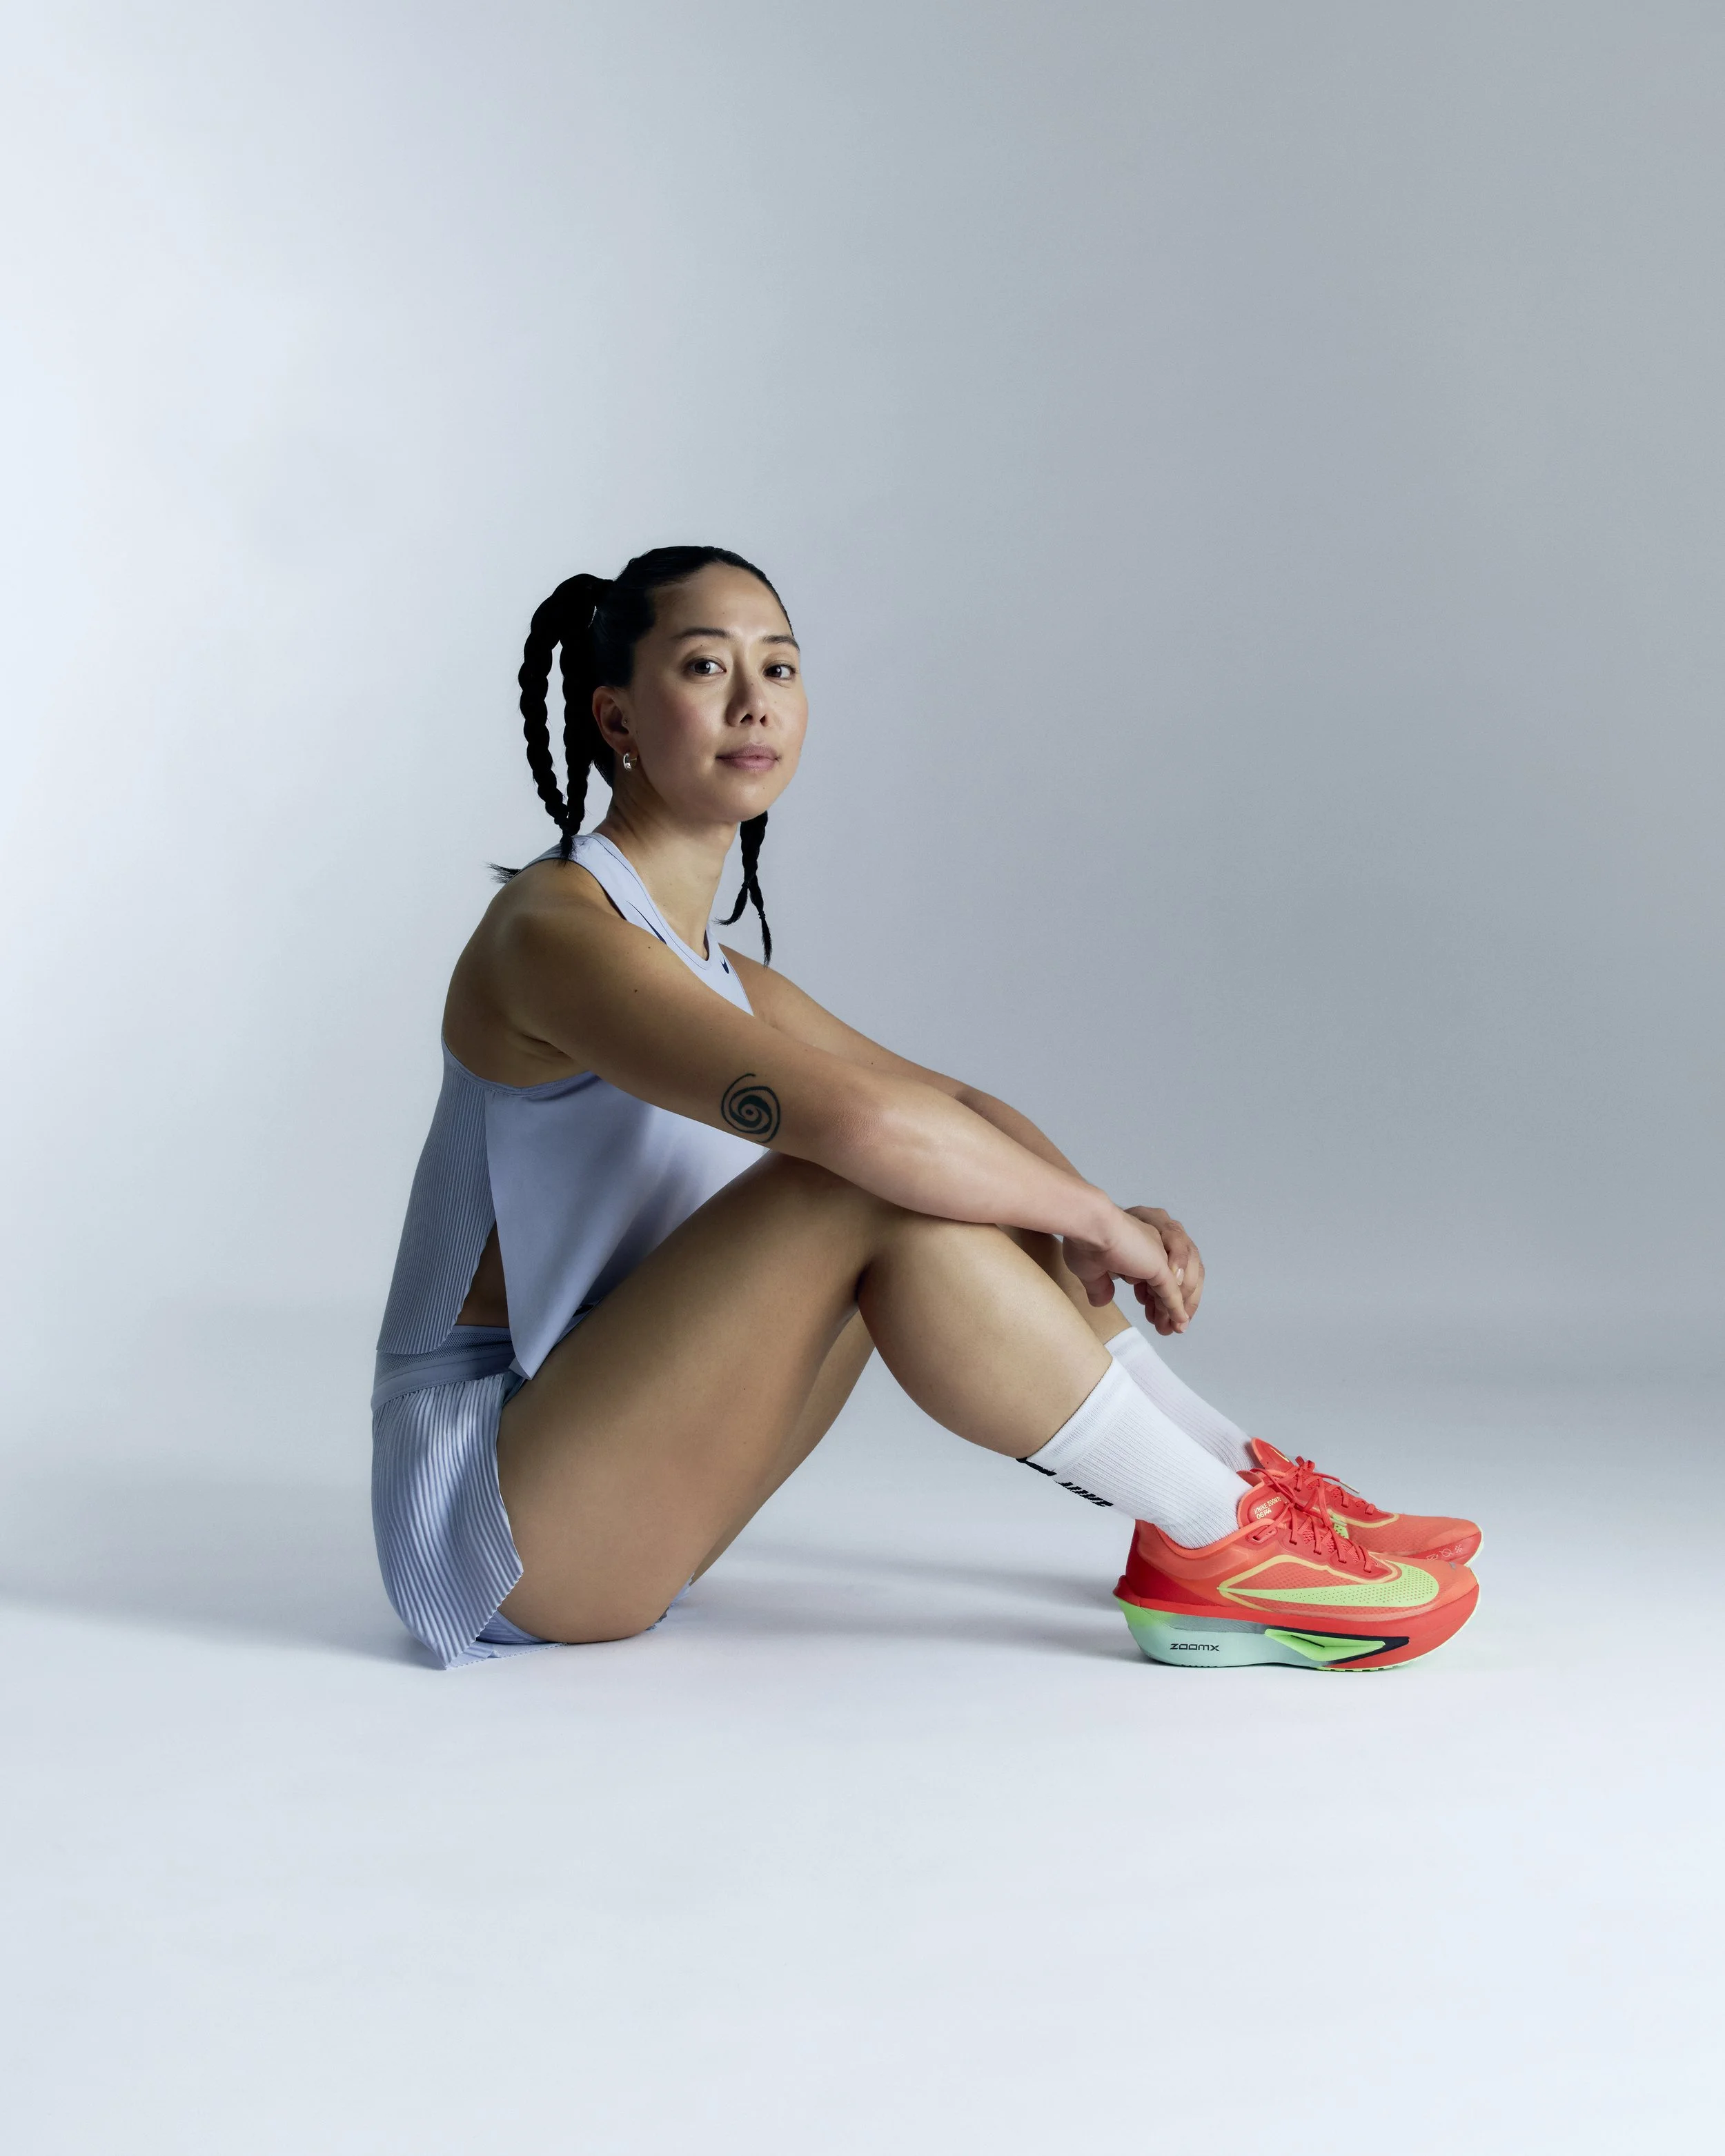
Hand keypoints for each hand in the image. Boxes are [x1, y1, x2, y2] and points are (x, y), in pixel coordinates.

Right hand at [1061, 1208, 1189, 1333]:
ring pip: (1170, 1290)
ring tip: (1170, 1331)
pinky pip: (1172, 1292)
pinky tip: (1180, 1322)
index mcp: (1136, 1247)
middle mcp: (1151, 1249)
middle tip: (1163, 1328)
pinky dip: (1176, 1308)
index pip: (1151, 1277)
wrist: (1090, 1226)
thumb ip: (1100, 1286)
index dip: (1151, 1298)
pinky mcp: (1160, 1266)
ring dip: (1170, 1313)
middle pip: (1165, 1284)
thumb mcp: (1090, 1271)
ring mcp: (1157, 1257)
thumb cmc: (1085, 1241)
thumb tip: (1101, 1301)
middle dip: (1164, 1308)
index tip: (1149, 1316)